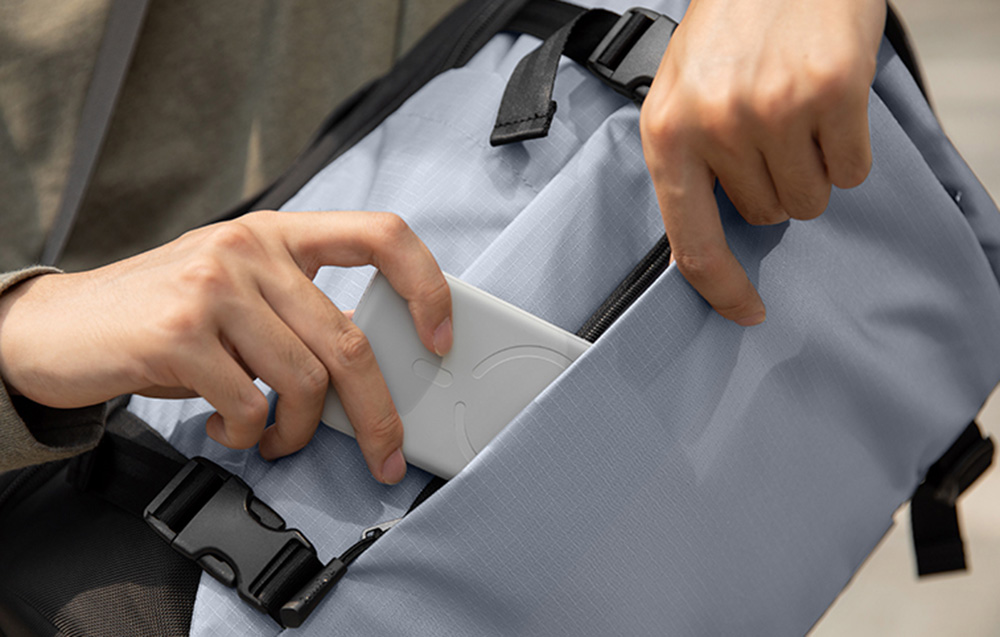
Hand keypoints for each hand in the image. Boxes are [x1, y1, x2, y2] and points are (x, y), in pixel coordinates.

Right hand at [0, 211, 452, 483]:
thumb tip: (371, 378)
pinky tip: (228, 428)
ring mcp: (215, 285)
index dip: (426, 284)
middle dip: (379, 414)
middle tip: (387, 454)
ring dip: (297, 432)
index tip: (440, 338)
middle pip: (349, 342)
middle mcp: (252, 247)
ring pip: (305, 381)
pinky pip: (252, 405)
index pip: (381, 234)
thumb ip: (298, 313)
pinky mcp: (181, 332)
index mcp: (279, 233)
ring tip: (273, 437)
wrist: (61, 328)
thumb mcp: (239, 291)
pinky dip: (250, 434)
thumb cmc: (164, 317)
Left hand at [640, 0, 885, 323]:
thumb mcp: (677, 93)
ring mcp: (774, 110)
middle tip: (767, 130)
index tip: (746, 312)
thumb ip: (686, 165)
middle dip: (772, 184)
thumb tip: (699, 244)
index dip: (722, 288)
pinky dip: (847, 148)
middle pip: (765, 217)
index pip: (692, 242)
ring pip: (810, 199)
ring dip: (810, 168)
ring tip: (794, 113)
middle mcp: (716, 125)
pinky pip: (853, 170)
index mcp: (666, 133)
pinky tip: (826, 104)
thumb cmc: (728, 25)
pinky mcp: (832, 92)